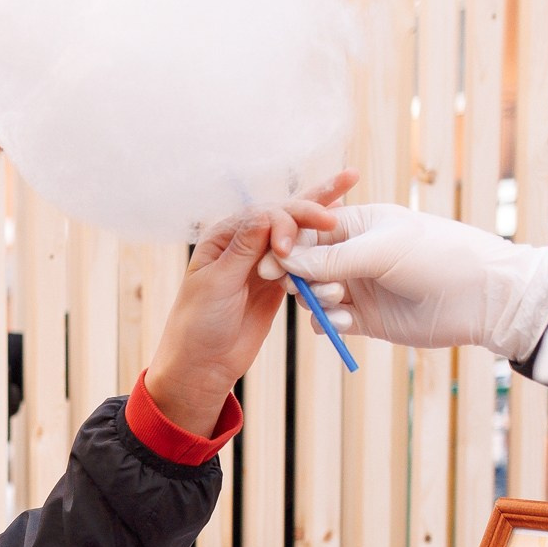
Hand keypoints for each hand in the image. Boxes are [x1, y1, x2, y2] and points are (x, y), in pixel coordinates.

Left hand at [144, 172, 354, 436]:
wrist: (203, 363)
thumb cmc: (198, 324)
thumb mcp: (217, 285)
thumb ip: (242, 250)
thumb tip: (265, 213)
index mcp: (224, 237)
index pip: (262, 215)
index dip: (282, 221)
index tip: (288, 246)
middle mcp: (244, 242)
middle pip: (284, 215)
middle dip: (311, 205)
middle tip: (342, 197)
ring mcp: (264, 260)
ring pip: (298, 232)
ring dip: (321, 214)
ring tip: (349, 182)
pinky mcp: (279, 280)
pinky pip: (304, 258)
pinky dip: (322, 247)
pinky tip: (342, 226)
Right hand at [265, 202, 547, 357]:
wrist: (483, 297)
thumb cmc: (438, 257)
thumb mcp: (381, 249)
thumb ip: (330, 258)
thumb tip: (284, 261)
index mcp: (358, 224)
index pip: (308, 232)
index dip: (287, 247)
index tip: (271, 263)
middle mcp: (354, 254)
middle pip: (304, 265)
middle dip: (299, 276)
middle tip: (304, 287)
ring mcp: (360, 287)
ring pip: (314, 294)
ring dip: (317, 299)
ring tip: (341, 300)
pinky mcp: (366, 319)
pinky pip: (330, 320)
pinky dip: (328, 322)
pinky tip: (343, 322)